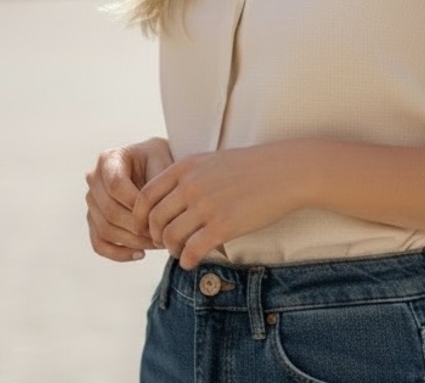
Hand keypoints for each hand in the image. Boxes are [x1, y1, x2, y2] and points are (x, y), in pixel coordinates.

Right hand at [85, 137, 173, 261]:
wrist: (158, 167)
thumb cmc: (163, 162)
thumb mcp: (164, 163)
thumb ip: (157, 184)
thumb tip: (151, 216)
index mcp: (109, 159)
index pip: (116, 186)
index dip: (137, 204)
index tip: (160, 213)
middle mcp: (94, 179)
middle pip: (110, 211)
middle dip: (138, 227)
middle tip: (163, 235)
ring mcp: (92, 201)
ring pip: (105, 230)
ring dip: (133, 241)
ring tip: (158, 244)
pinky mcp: (94, 220)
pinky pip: (99, 243)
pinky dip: (118, 253)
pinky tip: (141, 254)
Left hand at [133, 143, 309, 269]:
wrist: (286, 172)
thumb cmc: (251, 168)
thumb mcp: (212, 162)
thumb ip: (187, 177)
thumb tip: (166, 202)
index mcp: (186, 167)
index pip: (144, 195)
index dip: (139, 217)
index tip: (144, 229)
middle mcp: (191, 185)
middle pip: (154, 219)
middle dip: (156, 236)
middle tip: (165, 244)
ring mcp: (206, 205)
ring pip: (170, 237)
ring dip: (172, 250)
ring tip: (182, 252)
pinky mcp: (223, 225)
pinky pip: (191, 251)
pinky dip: (187, 261)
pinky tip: (193, 262)